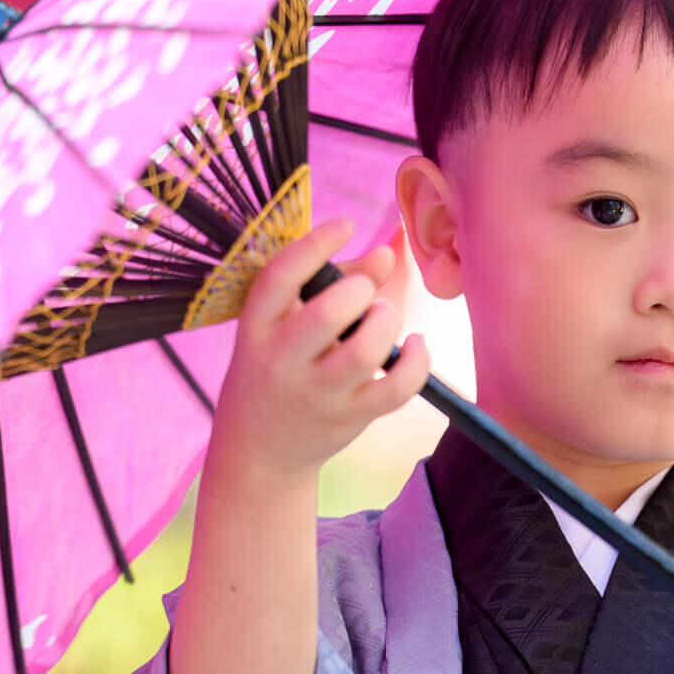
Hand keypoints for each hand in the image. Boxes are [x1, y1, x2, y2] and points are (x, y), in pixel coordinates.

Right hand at [207, 217, 427, 482]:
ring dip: (386, 322)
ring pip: (364, 351)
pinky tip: (415, 346)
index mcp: (256, 326)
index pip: (281, 276)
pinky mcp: (348, 419)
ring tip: (385, 318)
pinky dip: (417, 362)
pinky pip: (395, 389)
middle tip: (365, 295)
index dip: (316, 244)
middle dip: (360, 290)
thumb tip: (386, 254)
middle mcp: (281, 360)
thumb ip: (332, 283)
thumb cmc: (277, 368)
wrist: (258, 449)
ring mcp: (315, 394)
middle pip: (328, 313)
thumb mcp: (283, 324)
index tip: (344, 225)